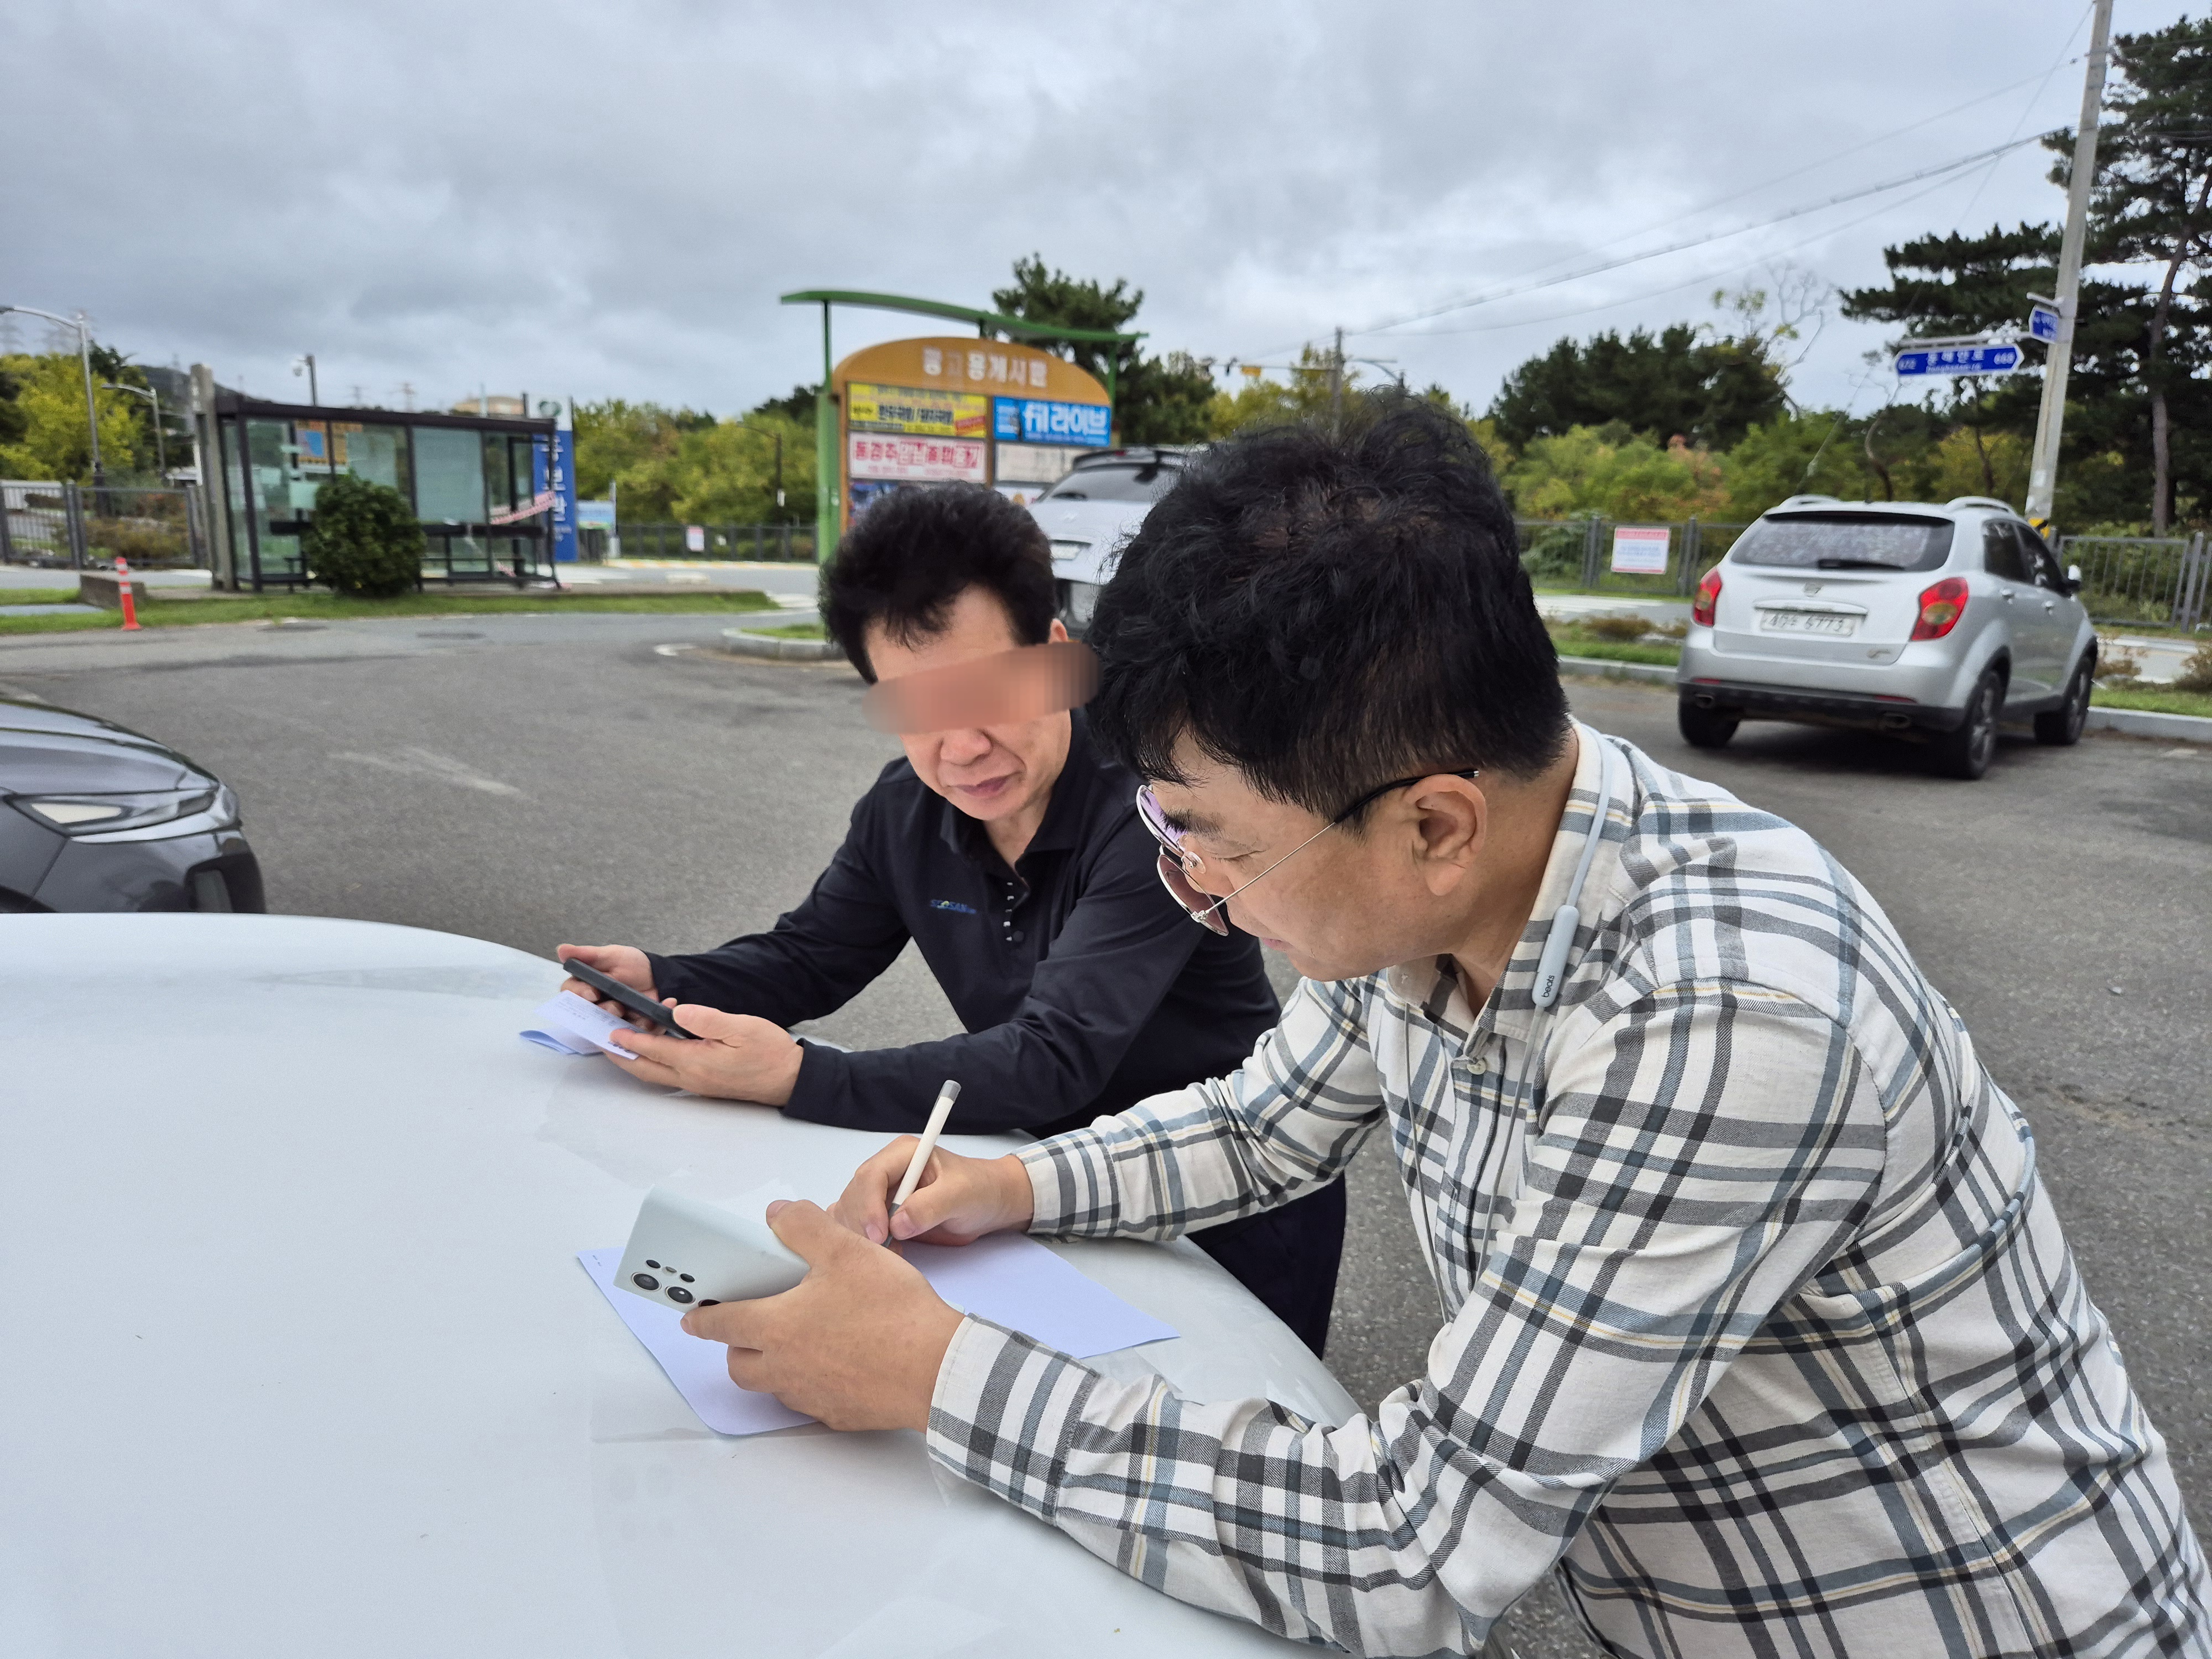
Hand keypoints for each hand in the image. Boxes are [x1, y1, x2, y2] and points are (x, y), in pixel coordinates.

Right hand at [555, 943, 656, 1024]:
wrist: (658, 976)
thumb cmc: (631, 964)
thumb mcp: (611, 955)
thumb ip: (587, 954)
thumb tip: (561, 950)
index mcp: (585, 986)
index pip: (570, 992)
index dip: (578, 994)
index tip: (592, 993)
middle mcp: (593, 1004)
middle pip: (584, 1013)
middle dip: (598, 1010)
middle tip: (614, 1006)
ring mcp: (609, 1017)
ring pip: (602, 1026)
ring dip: (613, 1020)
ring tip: (625, 1011)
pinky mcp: (626, 1027)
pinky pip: (626, 1033)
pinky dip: (635, 1027)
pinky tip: (643, 1020)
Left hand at [602, 1004, 805, 1103]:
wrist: (789, 1079)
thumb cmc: (769, 1052)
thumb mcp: (741, 1027)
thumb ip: (706, 1019)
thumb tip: (677, 1012)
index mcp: (697, 1061)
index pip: (653, 1049)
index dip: (629, 1039)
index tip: (611, 1031)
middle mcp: (691, 1077)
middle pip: (645, 1069)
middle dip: (622, 1056)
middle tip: (604, 1042)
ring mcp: (696, 1083)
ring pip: (655, 1074)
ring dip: (636, 1060)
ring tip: (622, 1044)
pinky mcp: (704, 1084)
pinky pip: (668, 1074)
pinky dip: (654, 1062)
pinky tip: (655, 1050)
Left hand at [681, 1200, 961, 1430]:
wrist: (936, 1369)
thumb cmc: (891, 1310)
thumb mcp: (847, 1250)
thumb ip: (804, 1226)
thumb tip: (776, 1214)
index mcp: (777, 1327)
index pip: (722, 1324)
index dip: (702, 1318)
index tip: (691, 1317)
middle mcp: (786, 1369)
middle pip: (740, 1366)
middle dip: (735, 1346)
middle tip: (750, 1326)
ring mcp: (812, 1397)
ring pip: (774, 1385)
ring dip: (772, 1365)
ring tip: (798, 1340)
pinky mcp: (840, 1414)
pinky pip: (811, 1399)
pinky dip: (811, 1381)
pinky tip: (839, 1362)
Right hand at [830, 1140, 1033, 1245]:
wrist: (989, 1203)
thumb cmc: (979, 1190)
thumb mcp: (961, 1195)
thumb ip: (930, 1206)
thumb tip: (896, 1225)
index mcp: (903, 1154)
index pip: (871, 1175)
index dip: (869, 1205)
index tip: (880, 1234)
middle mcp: (887, 1170)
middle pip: (855, 1196)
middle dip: (862, 1225)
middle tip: (883, 1250)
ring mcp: (881, 1193)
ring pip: (851, 1213)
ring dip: (862, 1236)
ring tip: (892, 1252)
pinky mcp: (880, 1213)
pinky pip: (858, 1225)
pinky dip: (862, 1241)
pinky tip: (884, 1250)